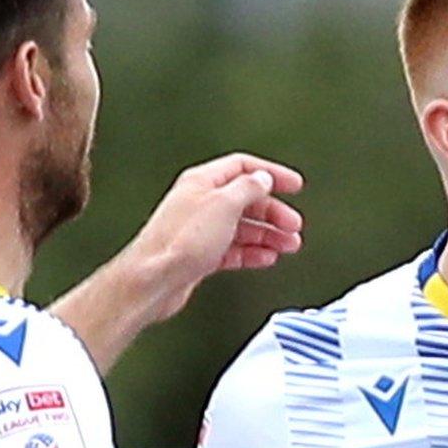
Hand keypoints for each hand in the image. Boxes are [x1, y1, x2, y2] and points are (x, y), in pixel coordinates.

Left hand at [122, 152, 305, 324]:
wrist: (154, 279)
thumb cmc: (179, 242)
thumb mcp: (224, 205)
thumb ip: (248, 188)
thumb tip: (262, 178)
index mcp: (202, 182)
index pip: (243, 168)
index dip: (271, 174)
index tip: (293, 185)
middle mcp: (199, 203)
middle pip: (245, 200)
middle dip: (274, 212)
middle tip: (293, 224)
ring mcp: (199, 230)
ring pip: (242, 227)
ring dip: (268, 235)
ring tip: (288, 244)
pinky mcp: (199, 255)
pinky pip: (233, 249)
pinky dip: (252, 253)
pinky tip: (265, 257)